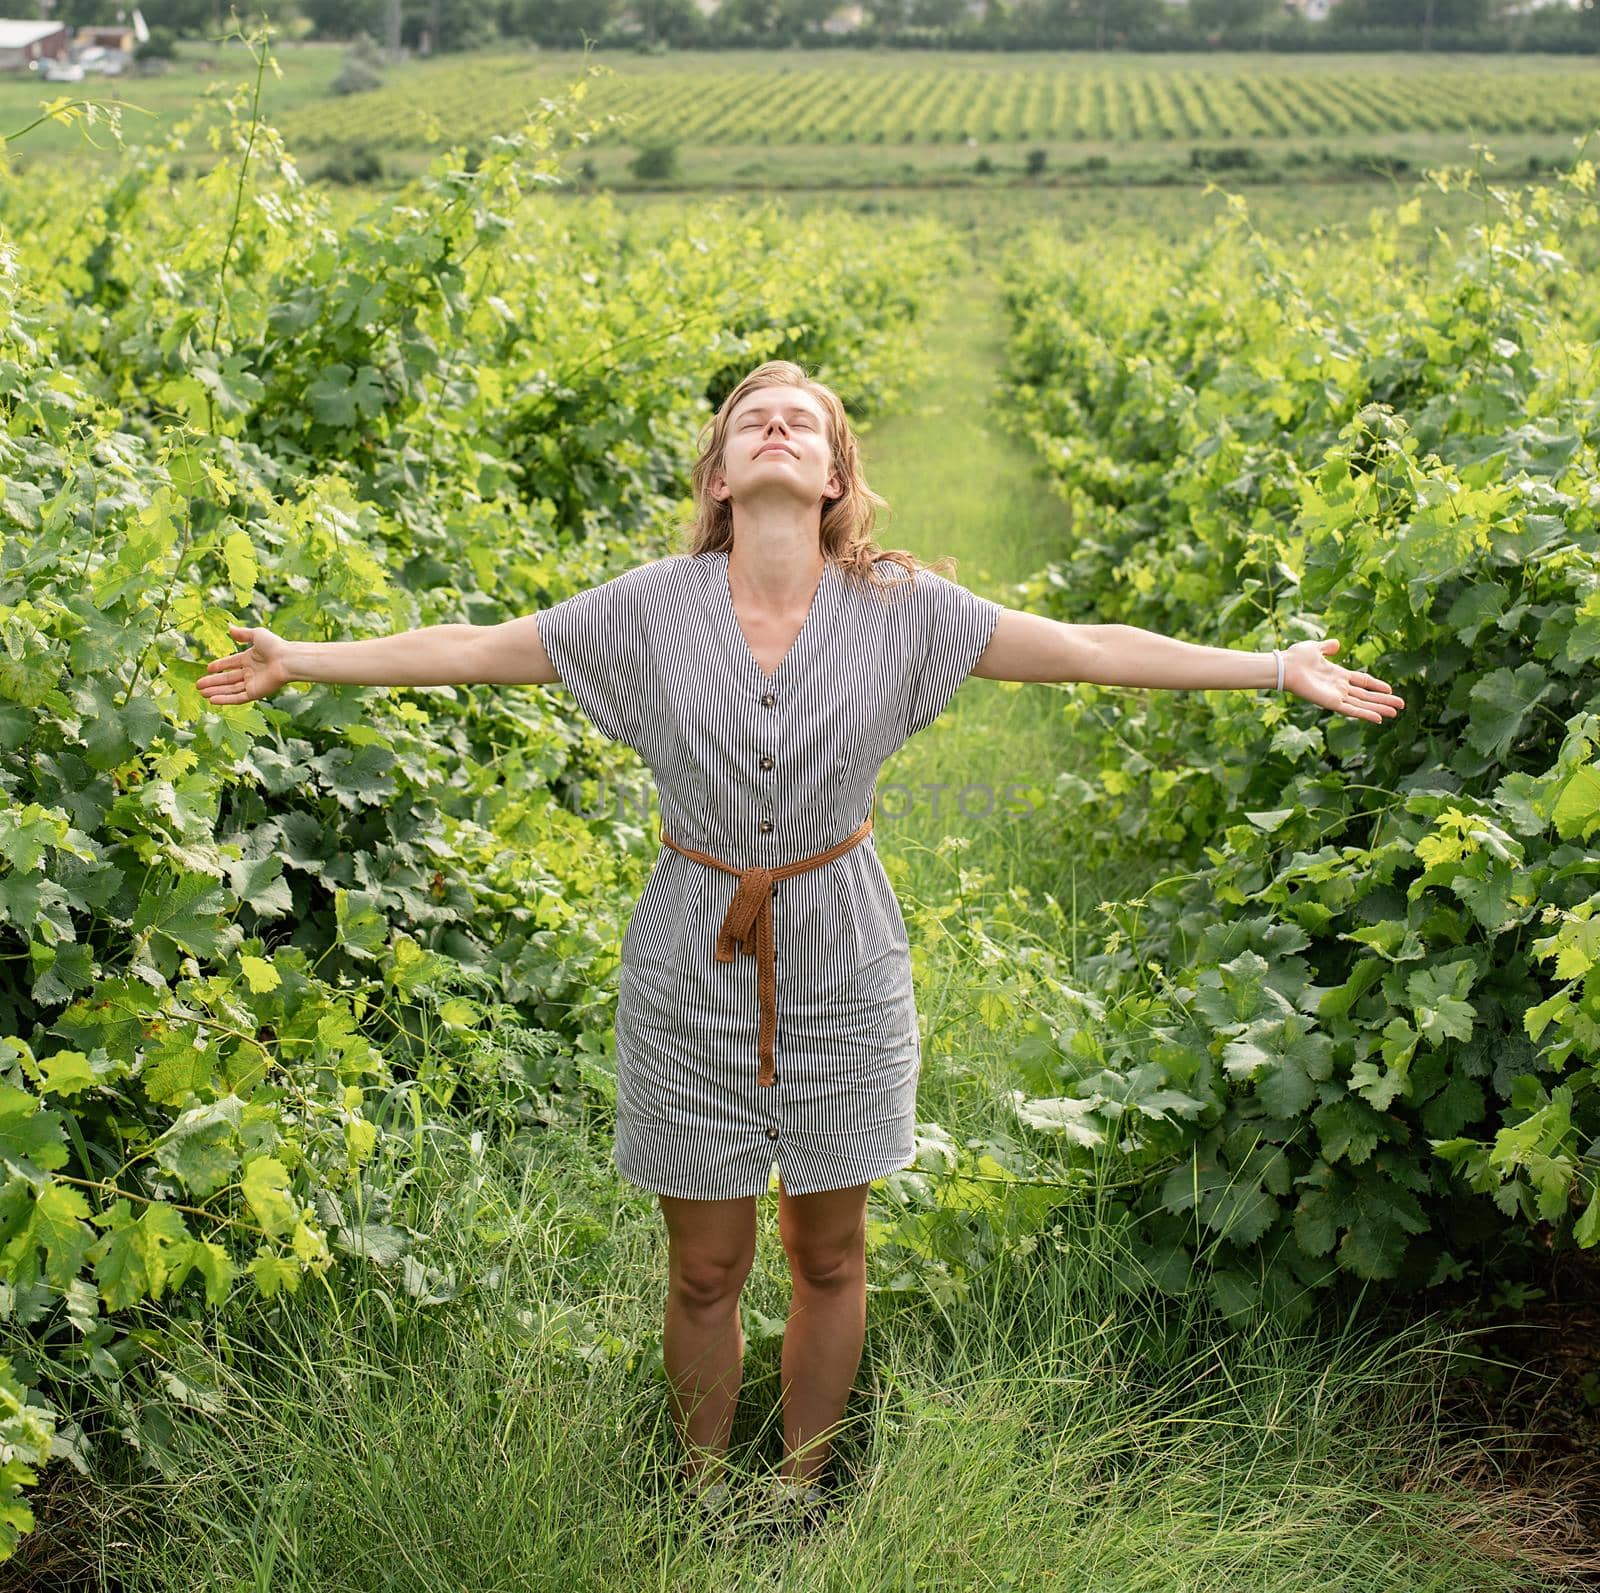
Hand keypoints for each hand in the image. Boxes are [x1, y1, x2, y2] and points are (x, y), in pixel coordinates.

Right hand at [197, 623, 292, 706]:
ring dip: (216, 691)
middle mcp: (251, 672)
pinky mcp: (256, 693)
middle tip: (198, 685)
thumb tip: (229, 627)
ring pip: (230, 689)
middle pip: (228, 678)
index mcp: (250, 658)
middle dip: (213, 682)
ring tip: (201, 693)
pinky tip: (212, 700)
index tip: (207, 668)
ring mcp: (253, 683)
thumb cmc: (275, 646)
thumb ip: (242, 633)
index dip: (220, 666)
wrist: (288, 660)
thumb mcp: (257, 635)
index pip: (231, 663)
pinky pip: (237, 698)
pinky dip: (225, 699)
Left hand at [1283, 639, 1404, 723]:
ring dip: (1379, 708)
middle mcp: (1339, 687)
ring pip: (1362, 704)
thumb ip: (1328, 647)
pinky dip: (1365, 714)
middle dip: (1384, 700)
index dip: (1376, 685)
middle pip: (1366, 696)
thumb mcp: (1316, 648)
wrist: (1285, 666)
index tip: (1390, 689)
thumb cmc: (1296, 657)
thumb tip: (1337, 643)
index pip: (1362, 681)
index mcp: (1338, 674)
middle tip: (1401, 706)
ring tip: (1395, 713)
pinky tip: (1379, 718)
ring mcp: (1335, 696)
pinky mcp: (1330, 703)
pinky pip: (1351, 710)